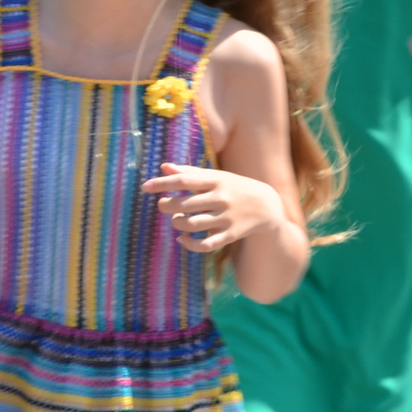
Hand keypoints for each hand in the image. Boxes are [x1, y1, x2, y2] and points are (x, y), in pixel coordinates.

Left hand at [143, 161, 277, 252]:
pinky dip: (190, 244)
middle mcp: (221, 198)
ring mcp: (226, 218)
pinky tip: (182, 239)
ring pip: (193, 224)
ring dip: (177, 223)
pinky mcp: (230, 235)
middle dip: (167, 205)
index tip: (145, 187)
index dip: (163, 183)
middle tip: (163, 205)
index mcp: (216, 180)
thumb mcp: (215, 177)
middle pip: (185, 204)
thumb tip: (163, 167)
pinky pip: (206, 245)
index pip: (185, 180)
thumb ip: (189, 172)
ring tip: (176, 219)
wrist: (266, 205)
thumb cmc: (233, 187)